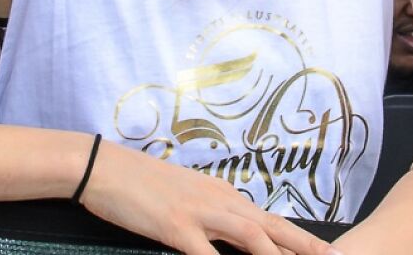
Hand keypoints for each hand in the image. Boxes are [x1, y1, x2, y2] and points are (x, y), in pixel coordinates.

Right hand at [82, 140, 340, 254]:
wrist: (104, 166)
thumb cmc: (139, 185)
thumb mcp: (181, 198)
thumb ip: (207, 216)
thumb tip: (228, 234)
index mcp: (221, 194)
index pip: (269, 221)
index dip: (299, 242)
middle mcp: (219, 200)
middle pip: (274, 228)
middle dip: (308, 249)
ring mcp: (200, 212)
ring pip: (254, 239)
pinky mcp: (177, 226)